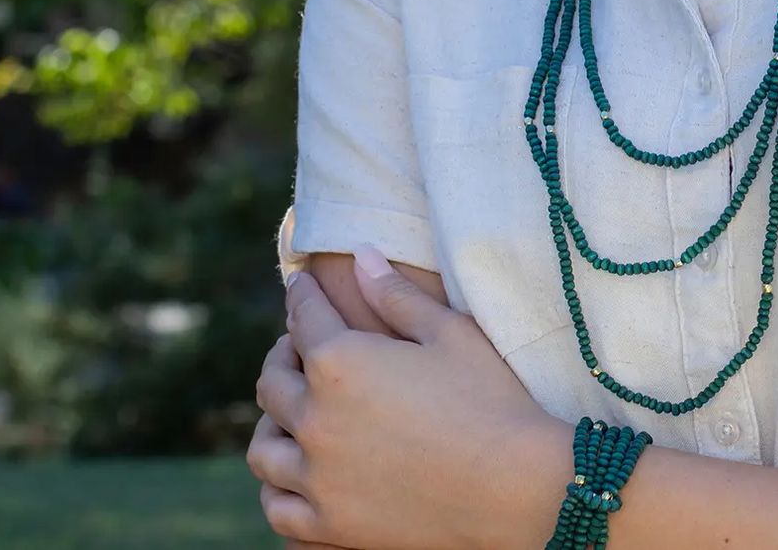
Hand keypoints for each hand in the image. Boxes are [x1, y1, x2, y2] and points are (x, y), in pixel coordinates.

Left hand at [247, 249, 569, 549]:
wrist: (513, 488)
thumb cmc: (489, 399)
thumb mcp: (449, 331)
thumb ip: (395, 293)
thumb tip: (361, 255)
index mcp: (341, 362)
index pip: (304, 316)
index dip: (301, 294)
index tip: (300, 284)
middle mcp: (316, 419)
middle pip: (273, 381)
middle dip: (282, 353)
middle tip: (297, 345)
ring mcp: (318, 479)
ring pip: (264, 447)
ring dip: (273, 421)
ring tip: (291, 411)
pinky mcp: (330, 526)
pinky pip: (278, 506)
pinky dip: (278, 486)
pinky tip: (296, 473)